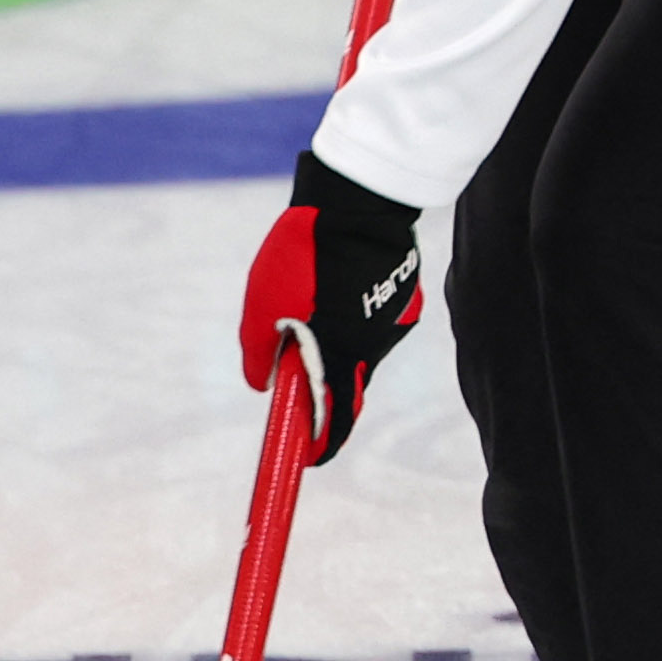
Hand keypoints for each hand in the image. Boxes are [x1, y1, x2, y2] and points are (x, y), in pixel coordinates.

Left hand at [239, 151, 423, 464]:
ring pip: (359, 352)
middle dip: (323, 397)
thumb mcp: (261, 308)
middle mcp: (375, 346)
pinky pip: (371, 323)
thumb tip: (262, 386)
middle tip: (296, 390)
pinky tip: (335, 289)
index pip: (338, 418)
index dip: (322, 443)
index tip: (307, 458)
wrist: (356, 202)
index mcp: (341, 355)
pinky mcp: (403, 299)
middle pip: (349, 388)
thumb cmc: (302, 255)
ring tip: (308, 308)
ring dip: (333, 348)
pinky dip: (350, 320)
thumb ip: (258, 354)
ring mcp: (393, 322)